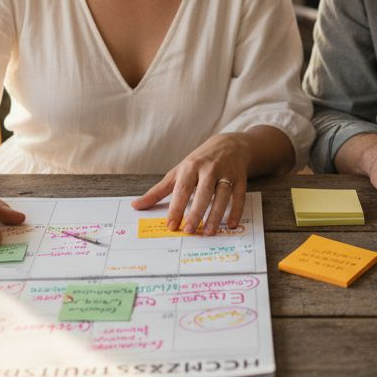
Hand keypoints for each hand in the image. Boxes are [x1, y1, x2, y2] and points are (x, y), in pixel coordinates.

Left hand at [131, 133, 250, 234]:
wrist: (230, 145)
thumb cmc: (199, 161)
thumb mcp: (178, 172)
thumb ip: (158, 191)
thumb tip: (135, 206)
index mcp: (190, 167)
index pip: (182, 188)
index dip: (176, 207)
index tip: (171, 225)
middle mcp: (209, 169)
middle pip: (203, 192)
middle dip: (196, 211)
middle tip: (190, 230)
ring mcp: (226, 173)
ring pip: (222, 195)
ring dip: (216, 214)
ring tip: (209, 232)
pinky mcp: (240, 179)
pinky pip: (239, 196)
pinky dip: (236, 211)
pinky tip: (231, 225)